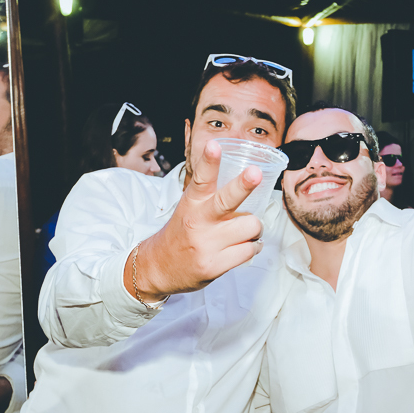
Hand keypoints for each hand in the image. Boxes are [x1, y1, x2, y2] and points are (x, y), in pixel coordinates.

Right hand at [133, 140, 264, 299]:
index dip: (209, 161)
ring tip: (247, 230)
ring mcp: (207, 244)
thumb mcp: (189, 208)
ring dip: (255, 228)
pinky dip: (253, 247)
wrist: (158, 267)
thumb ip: (211, 196)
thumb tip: (245, 180)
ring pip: (250, 226)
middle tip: (255, 173)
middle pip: (226, 200)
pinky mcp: (214, 265)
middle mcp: (199, 221)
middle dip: (243, 184)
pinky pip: (249, 250)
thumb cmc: (181, 234)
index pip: (201, 178)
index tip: (214, 145)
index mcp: (192, 203)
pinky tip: (245, 246)